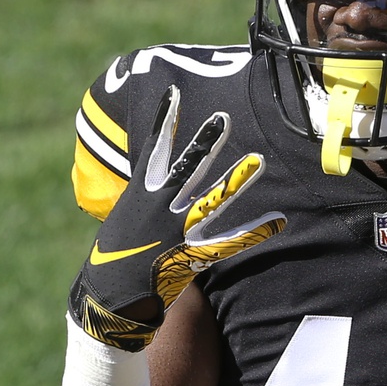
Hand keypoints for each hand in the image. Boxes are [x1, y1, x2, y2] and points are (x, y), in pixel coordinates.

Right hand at [68, 85, 284, 349]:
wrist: (109, 294)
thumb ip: (149, 189)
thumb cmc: (120, 250)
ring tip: (258, 161)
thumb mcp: (129, 212)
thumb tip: (160, 168)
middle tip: (224, 117)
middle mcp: (159, 207)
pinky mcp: (191, 254)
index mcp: (141, 194)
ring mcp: (176, 230)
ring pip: (211, 200)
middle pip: (187, 169)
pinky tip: (278, 220)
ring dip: (235, 181)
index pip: (154, 150)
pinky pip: (229, 242)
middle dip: (205, 143)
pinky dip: (254, 232)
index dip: (164, 121)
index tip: (174, 92)